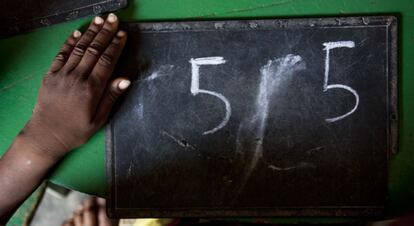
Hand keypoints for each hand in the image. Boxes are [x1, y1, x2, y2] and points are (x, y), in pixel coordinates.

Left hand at [20, 13, 128, 159]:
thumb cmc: (76, 131)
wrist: (46, 135)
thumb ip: (111, 97)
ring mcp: (62, 74)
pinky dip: (70, 42)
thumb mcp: (99, 119)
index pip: (107, 61)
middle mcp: (77, 78)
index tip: (122, 34)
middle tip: (114, 19)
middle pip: (94, 50)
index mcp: (91, 89)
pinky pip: (62, 54)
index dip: (115, 46)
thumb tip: (125, 79)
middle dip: (105, 33)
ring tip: (100, 20)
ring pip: (79, 48)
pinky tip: (78, 33)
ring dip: (90, 33)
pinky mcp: (50, 74)